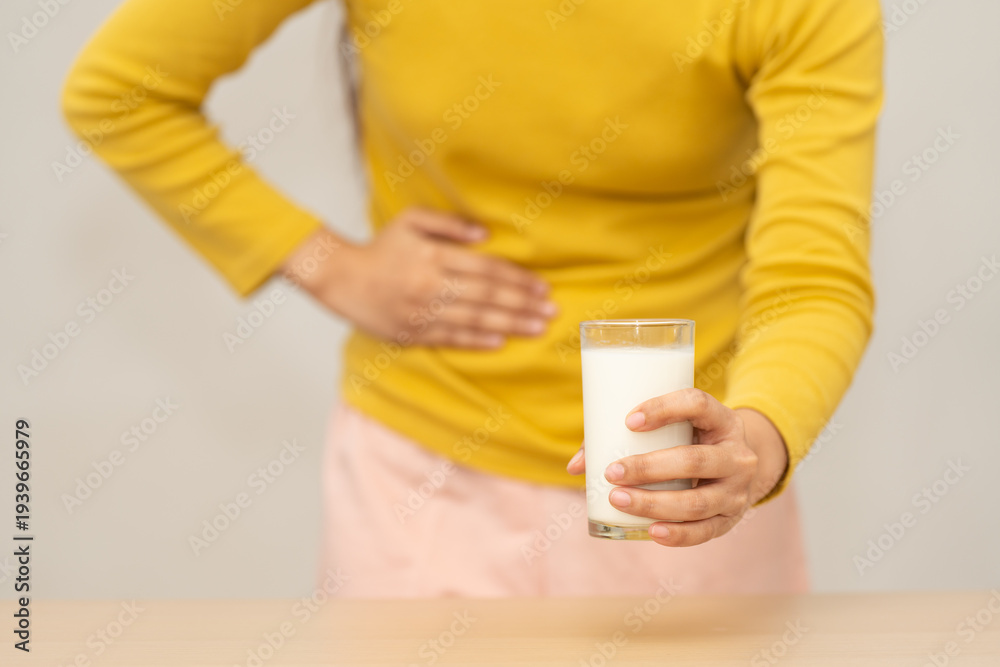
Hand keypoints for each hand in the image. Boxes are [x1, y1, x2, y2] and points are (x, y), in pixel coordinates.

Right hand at [280, 207, 555, 347]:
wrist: (340, 277)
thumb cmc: (380, 247)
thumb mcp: (411, 221)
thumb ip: (449, 224)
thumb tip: (485, 234)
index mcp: (434, 257)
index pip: (486, 269)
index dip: (518, 279)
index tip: (543, 287)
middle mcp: (431, 286)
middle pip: (487, 296)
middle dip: (524, 304)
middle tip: (552, 311)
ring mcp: (422, 313)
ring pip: (475, 319)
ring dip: (510, 324)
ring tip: (537, 327)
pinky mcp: (412, 333)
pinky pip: (451, 338)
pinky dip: (477, 341)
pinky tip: (501, 341)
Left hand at [566, 388, 788, 546]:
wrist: (744, 469)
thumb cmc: (692, 441)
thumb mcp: (677, 429)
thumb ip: (626, 437)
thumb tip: (575, 466)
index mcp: (722, 420)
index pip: (698, 404)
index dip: (665, 408)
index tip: (628, 421)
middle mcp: (737, 454)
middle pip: (695, 460)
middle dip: (648, 468)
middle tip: (611, 472)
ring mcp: (738, 490)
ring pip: (698, 501)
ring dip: (654, 503)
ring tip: (618, 500)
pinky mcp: (731, 519)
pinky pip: (705, 531)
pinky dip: (678, 534)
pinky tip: (651, 531)